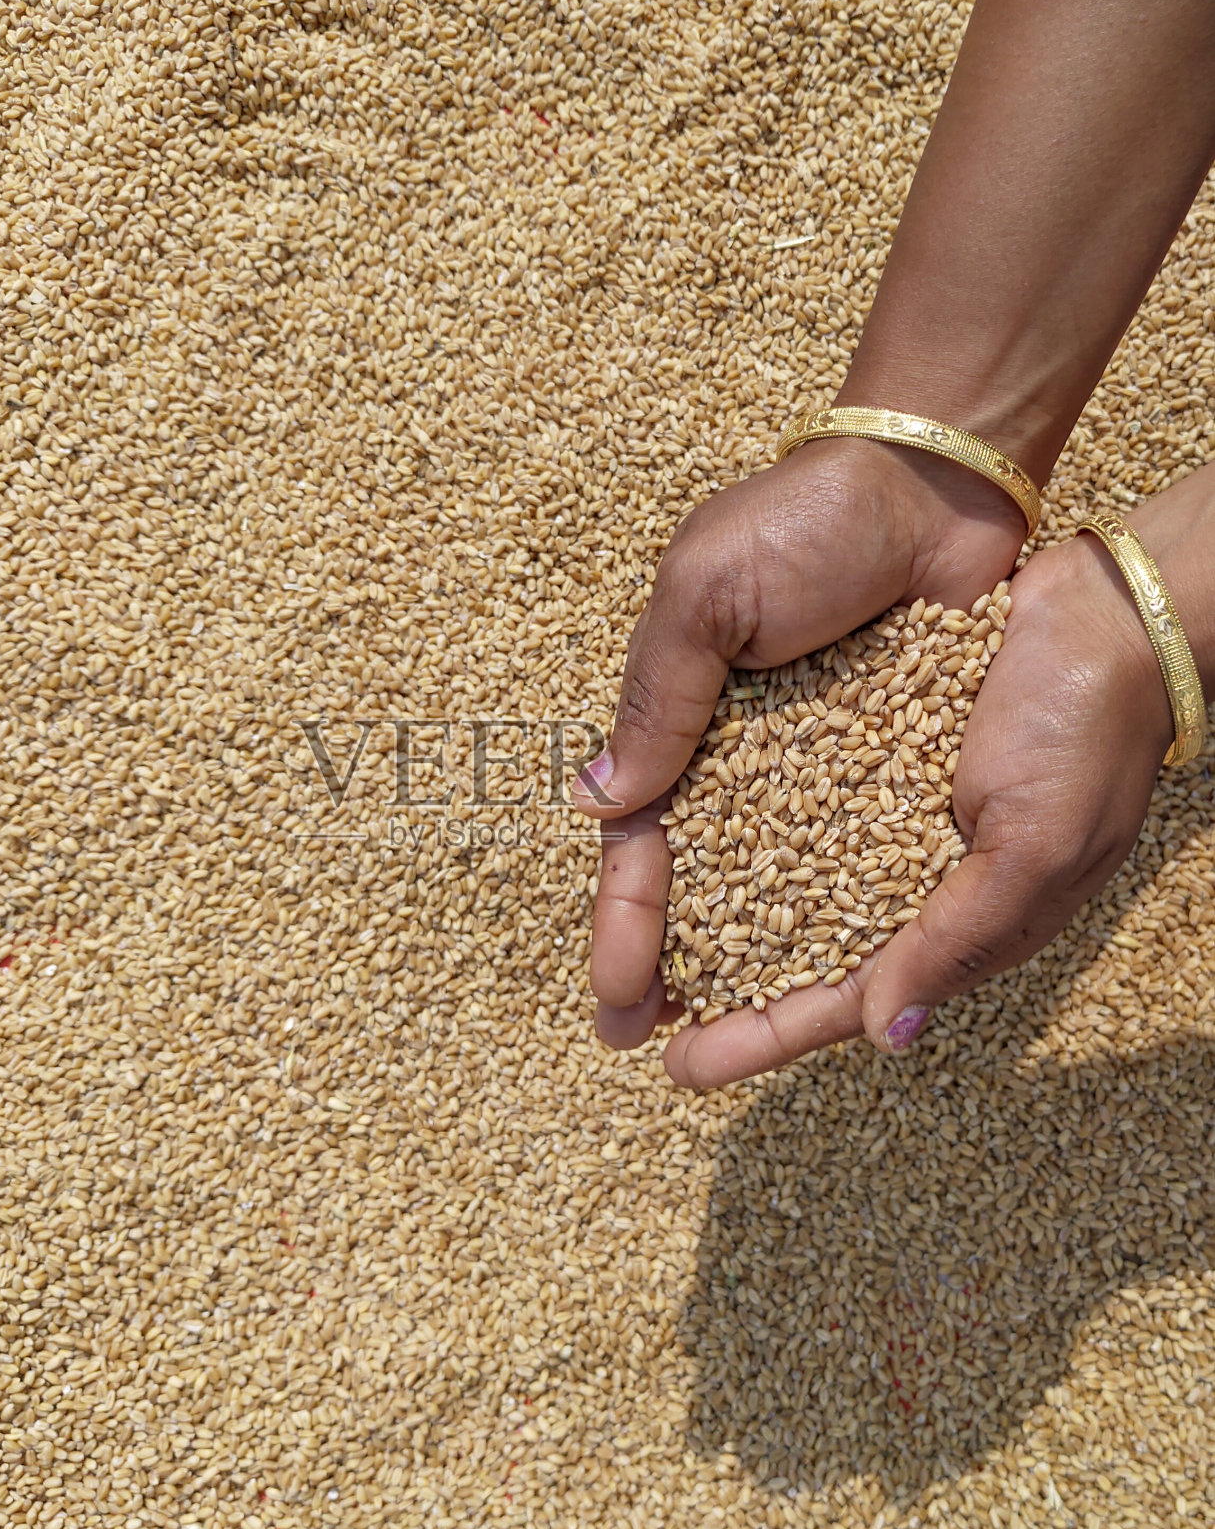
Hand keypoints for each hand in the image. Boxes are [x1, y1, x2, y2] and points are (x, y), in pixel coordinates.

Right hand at [579, 435, 1029, 1048]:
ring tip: (730, 1042)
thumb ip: (658, 701)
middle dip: (672, 967)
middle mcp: (743, 764)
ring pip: (776, 892)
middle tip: (651, 1046)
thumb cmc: (800, 522)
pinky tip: (829, 980)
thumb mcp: (700, 598)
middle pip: (702, 888)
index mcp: (682, 723)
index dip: (625, 926)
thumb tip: (598, 803)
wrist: (931, 481)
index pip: (642, 847)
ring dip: (749, 966)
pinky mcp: (886, 773)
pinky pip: (858, 861)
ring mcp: (817, 776)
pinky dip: (838, 920)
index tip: (616, 1001)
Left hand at [662, 479, 1206, 1088]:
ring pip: (764, 879)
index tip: (679, 1068)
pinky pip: (770, 799)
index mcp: (945, 919)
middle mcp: (892, 873)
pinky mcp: (848, 746)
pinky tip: (665, 838)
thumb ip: (956, 940)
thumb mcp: (1034, 848)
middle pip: (781, 948)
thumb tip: (882, 1032)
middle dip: (708, 989)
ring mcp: (866, 810)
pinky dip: (719, 825)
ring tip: (626, 942)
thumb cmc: (1087, 732)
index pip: (837, 997)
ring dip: (697, 911)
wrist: (1098, 608)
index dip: (760, 1036)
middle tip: (621, 1020)